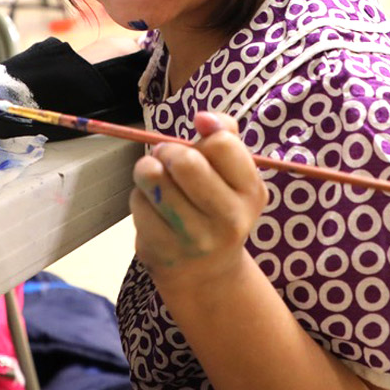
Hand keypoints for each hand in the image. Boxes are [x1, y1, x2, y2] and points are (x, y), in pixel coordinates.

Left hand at [130, 111, 266, 286]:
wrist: (206, 272)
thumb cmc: (217, 206)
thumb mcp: (234, 173)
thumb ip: (225, 134)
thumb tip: (203, 118)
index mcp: (251, 192)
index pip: (222, 144)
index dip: (203, 135)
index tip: (197, 143)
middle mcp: (228, 218)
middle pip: (185, 161)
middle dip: (168, 150)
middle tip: (166, 157)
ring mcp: (194, 238)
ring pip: (153, 177)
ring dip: (147, 169)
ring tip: (155, 176)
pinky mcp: (162, 249)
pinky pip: (138, 202)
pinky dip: (139, 196)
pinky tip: (152, 206)